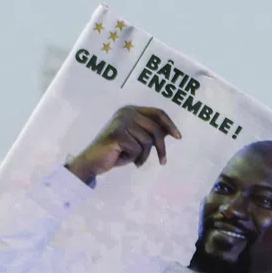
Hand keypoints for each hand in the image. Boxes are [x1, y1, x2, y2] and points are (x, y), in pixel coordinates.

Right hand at [66, 106, 181, 183]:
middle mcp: (126, 112)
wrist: (92, 161)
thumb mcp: (135, 141)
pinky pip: (137, 149)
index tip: (178, 137)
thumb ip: (149, 133)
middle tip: (163, 162)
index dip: (169, 125)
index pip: (157, 113)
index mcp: (131, 110)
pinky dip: (132, 158)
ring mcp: (122, 122)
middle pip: (155, 129)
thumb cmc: (115, 152)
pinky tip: (121, 158)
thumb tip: (169, 131)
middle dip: (160, 148)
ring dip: (142, 156)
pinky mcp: (118, 134)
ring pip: (147, 142)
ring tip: (131, 159)